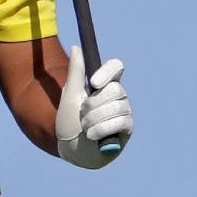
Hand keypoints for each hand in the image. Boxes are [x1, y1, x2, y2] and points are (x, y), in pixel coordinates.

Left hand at [55, 45, 132, 167]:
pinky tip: (92, 136)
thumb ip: (75, 72)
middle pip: (115, 89)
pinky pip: (120, 122)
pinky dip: (101, 129)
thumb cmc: (69, 121)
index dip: (107, 72)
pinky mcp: (127, 128)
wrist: (71, 149)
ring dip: (93, 119)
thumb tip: (77, 47)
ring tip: (85, 127)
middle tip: (82, 113)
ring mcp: (124, 111)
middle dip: (93, 104)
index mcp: (104, 84)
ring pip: (116, 107)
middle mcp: (118, 95)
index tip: (92, 82)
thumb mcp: (69, 96)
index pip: (116, 67)